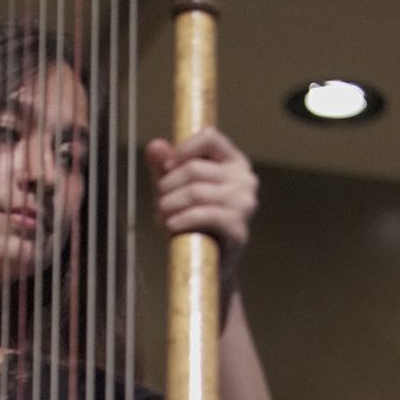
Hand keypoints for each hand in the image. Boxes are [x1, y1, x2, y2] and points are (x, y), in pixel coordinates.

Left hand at [144, 128, 257, 290]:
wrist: (204, 262)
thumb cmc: (190, 222)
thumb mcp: (173, 190)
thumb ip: (164, 167)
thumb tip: (154, 145)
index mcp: (233, 162)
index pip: (209, 137)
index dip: (182, 150)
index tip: (166, 168)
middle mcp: (245, 179)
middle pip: (195, 168)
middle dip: (168, 186)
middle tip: (159, 203)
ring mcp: (245, 204)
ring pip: (196, 191)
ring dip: (170, 205)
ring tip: (162, 217)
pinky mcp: (239, 228)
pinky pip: (206, 215)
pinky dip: (182, 219)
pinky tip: (171, 225)